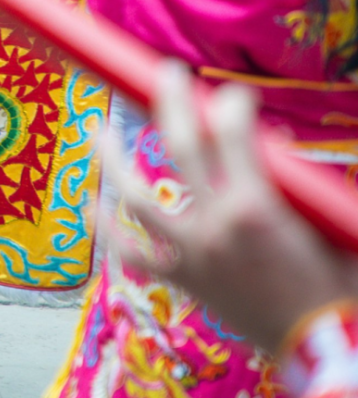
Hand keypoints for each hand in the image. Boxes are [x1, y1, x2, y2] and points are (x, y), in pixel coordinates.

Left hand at [102, 62, 357, 355]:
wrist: (325, 349)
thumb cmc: (335, 282)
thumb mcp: (326, 218)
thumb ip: (296, 178)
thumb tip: (270, 143)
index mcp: (255, 205)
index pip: (230, 129)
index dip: (232, 102)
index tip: (238, 96)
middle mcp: (215, 224)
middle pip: (180, 145)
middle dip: (170, 99)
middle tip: (166, 72)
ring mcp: (194, 254)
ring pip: (137, 197)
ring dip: (112, 160)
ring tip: (94, 129)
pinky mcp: (187, 280)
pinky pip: (135, 254)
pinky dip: (108, 230)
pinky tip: (90, 204)